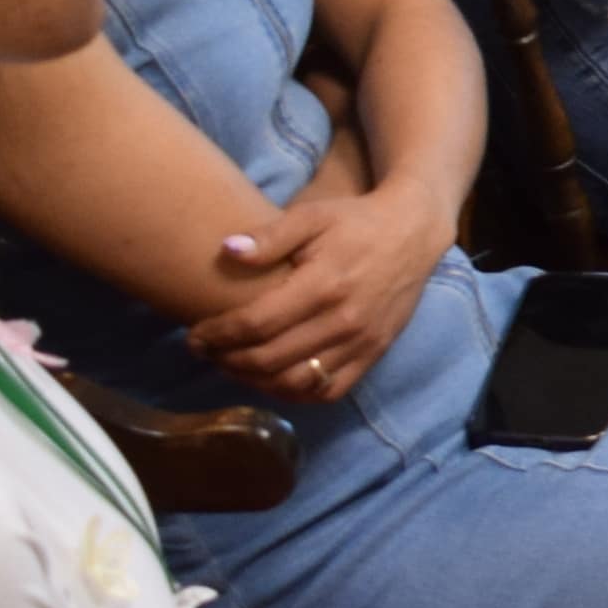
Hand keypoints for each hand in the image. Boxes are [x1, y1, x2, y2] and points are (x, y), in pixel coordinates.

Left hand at [189, 179, 454, 398]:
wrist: (413, 233)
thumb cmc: (355, 221)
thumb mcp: (313, 215)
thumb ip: (270, 235)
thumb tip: (226, 251)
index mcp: (324, 284)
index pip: (257, 323)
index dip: (218, 335)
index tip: (194, 335)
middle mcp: (343, 321)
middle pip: (270, 359)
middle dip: (227, 359)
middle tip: (205, 351)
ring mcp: (361, 343)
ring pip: (296, 382)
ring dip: (254, 381)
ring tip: (232, 365)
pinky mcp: (373, 354)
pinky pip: (327, 391)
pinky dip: (293, 392)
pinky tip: (271, 379)